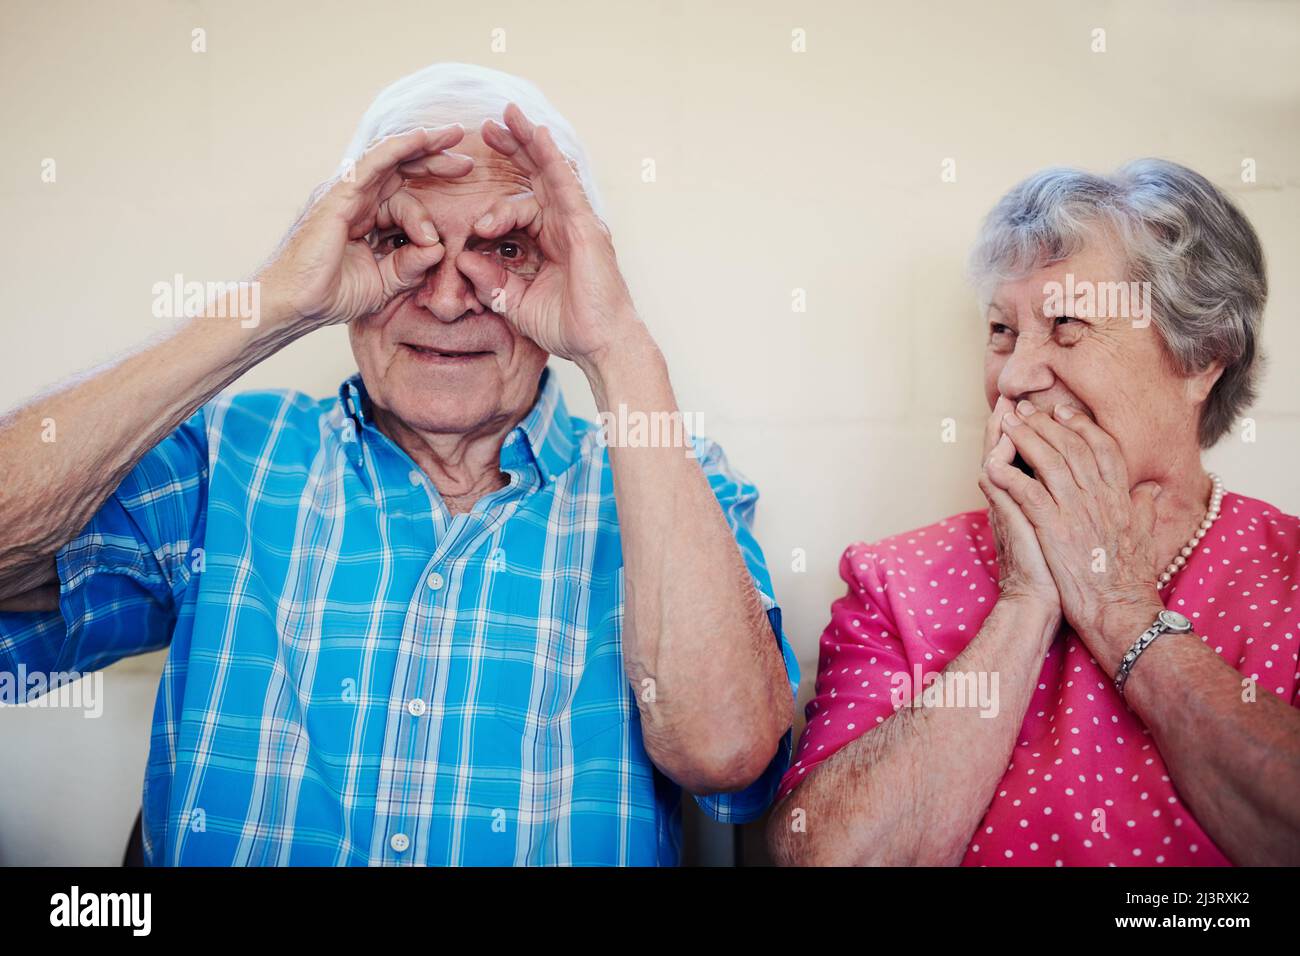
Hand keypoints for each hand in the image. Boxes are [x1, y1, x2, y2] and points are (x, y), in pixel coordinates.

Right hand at [255, 125, 472, 329]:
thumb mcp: (384, 283)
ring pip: (392, 159)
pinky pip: (373, 162)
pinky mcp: (340, 194)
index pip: (404, 191)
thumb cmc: (331, 294)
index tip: (463, 185)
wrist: (297, 303)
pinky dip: (399, 147)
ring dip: (425, 144)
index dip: (433, 186)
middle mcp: (357, 199)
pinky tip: (423, 137)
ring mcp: (347, 194)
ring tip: (454, 136)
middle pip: (401, 168)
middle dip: (435, 159)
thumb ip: (411, 266)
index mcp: (366, 217)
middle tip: (468, 160)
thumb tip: (437, 248)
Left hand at [453, 103, 640, 370]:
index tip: (474, 216)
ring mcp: (578, 223)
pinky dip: (551, 158)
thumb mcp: (517, 303)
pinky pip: (565, 184)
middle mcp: (566, 226)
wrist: (601, 343)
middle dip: (514, 150)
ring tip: (509, 114)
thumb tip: (464, 259)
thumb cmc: (570, 327)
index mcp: (552, 242)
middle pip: (537, 177)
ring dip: (529, 142)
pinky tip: (538, 135)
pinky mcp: (584, 226)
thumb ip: (492, 282)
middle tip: (488, 127)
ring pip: (550, 172)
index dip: (495, 203)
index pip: (521, 207)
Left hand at [987, 400, 1163, 646]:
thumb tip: (1148, 488)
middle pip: (1073, 447)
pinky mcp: (1055, 531)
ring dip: (1026, 439)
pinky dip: (1010, 476)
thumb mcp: (1145, 536)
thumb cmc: (1129, 580)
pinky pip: (1029, 493)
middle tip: (1026, 408)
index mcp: (1120, 497)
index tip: (1063, 411)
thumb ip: (1144, 508)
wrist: (1120, 612)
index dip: (1081, 425)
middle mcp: (1100, 499)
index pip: (1102, 447)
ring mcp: (1077, 513)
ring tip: (1008, 423)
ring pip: (1050, 463)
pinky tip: (994, 464)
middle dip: (1047, 423)